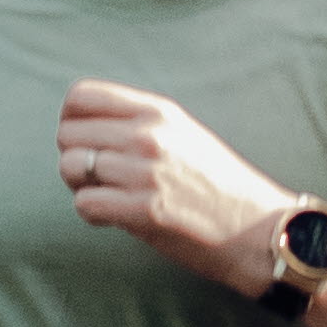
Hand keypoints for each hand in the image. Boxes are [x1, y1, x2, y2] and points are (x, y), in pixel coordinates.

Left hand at [57, 77, 301, 290]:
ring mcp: (145, 173)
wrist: (260, 230)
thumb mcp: (184, 135)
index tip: (85, 140)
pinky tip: (113, 218)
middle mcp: (149, 136)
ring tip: (107, 196)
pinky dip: (92, 214)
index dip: (71, 119)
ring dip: (80, 187)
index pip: (81, 95)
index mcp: (159, 112)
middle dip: (74, 157)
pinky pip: (84, 204)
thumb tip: (82, 126)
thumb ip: (139, 124)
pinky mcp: (143, 211)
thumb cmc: (219, 186)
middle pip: (67, 133)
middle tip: (97, 178)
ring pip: (69, 167)